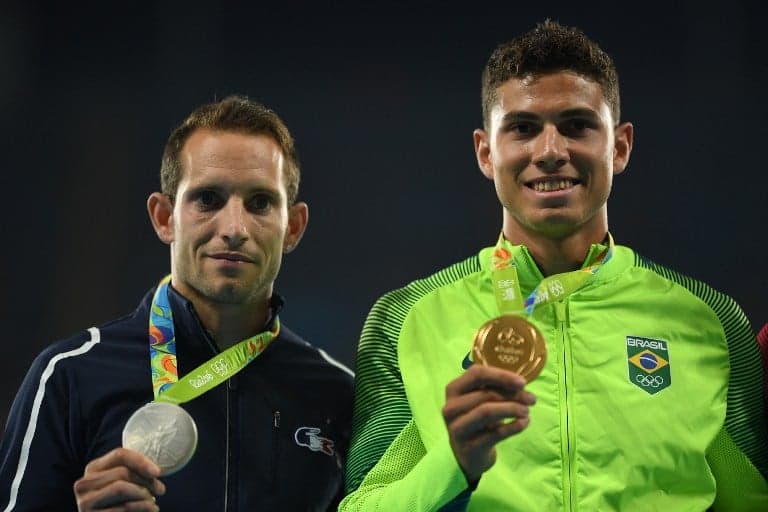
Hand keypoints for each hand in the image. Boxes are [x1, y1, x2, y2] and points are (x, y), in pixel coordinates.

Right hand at [73, 447, 165, 510]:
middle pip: (123, 472)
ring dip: (144, 495)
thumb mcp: (123, 484)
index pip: (119, 455)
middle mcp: (84, 483)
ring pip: (121, 488)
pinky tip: (151, 510)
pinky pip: (122, 507)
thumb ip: (132, 473)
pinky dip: (142, 508)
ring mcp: (85, 502)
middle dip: (146, 481)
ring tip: (154, 503)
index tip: (158, 472)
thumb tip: (155, 472)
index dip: (141, 461)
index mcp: (93, 468)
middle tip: (160, 490)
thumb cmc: (118, 504)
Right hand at [442, 364, 535, 483]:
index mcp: (454, 389)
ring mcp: (457, 428)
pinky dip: (514, 427)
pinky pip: (495, 433)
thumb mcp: (480, 399)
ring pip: (487, 412)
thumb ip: (495, 388)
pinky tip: (524, 423)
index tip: (522, 382)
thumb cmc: (477, 418)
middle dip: (513, 395)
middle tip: (532, 399)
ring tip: (527, 412)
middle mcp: (451, 407)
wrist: (468, 452)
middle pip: (485, 394)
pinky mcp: (469, 446)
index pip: (476, 374)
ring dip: (513, 409)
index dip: (501, 376)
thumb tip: (520, 384)